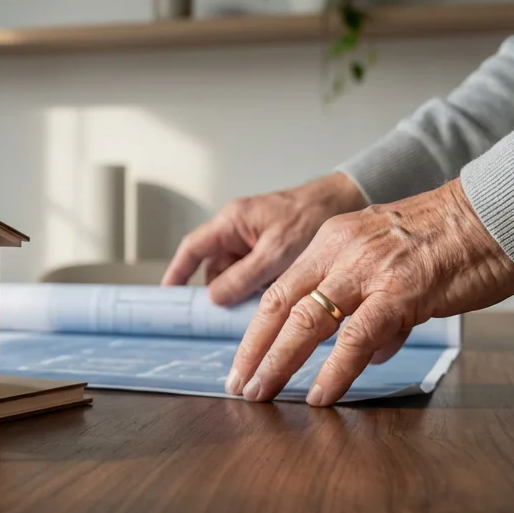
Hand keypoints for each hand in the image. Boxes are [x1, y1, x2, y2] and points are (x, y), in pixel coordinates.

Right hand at [162, 173, 366, 304]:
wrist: (346, 202)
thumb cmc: (311, 217)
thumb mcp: (276, 252)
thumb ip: (243, 277)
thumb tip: (214, 298)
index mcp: (231, 222)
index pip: (192, 249)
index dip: (177, 272)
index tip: (167, 296)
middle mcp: (237, 230)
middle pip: (215, 268)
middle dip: (224, 290)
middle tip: (235, 309)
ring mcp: (253, 240)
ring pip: (236, 274)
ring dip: (246, 290)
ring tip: (267, 296)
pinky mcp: (269, 250)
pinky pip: (254, 274)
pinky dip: (261, 287)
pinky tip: (277, 292)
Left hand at [225, 179, 513, 405]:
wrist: (497, 212)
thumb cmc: (451, 239)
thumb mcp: (390, 257)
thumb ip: (369, 300)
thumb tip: (367, 351)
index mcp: (332, 240)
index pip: (280, 290)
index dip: (257, 331)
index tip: (243, 363)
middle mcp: (341, 251)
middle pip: (281, 307)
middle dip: (255, 352)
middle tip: (239, 386)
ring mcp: (369, 271)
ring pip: (307, 322)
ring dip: (280, 364)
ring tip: (262, 394)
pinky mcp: (400, 292)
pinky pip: (356, 339)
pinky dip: (334, 371)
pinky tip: (320, 395)